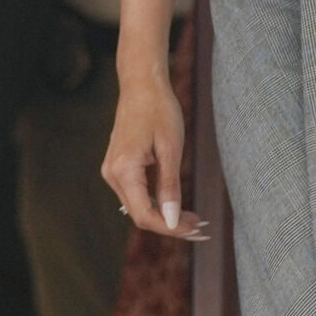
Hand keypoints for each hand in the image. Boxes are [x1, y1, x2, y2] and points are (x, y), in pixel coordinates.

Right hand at [102, 65, 209, 240]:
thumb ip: (169, 186)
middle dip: (171, 225)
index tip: (195, 231)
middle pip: (141, 214)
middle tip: (202, 229)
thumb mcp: (170, 149)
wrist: (141, 84)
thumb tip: (171, 220)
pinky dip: (158, 202)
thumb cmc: (159, 110)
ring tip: (196, 219)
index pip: (144, 215)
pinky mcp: (118, 167)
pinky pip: (137, 193)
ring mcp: (113, 171)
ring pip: (139, 206)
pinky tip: (178, 205)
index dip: (170, 228)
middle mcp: (112, 174)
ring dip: (166, 216)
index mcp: (124, 170)